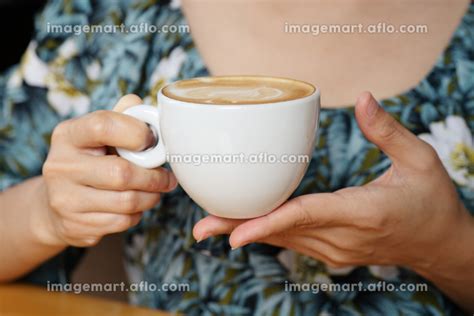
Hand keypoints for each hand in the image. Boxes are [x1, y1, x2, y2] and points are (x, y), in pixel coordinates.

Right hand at [41, 95, 176, 246]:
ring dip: (151, 197)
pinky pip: (121, 222)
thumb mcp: (96, 135)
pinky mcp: (75, 225)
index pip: (103, 126)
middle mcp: (60, 166)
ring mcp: (64, 199)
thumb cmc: (89, 161)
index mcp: (68, 135)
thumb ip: (119, 118)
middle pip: (121, 173)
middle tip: (167, 178)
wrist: (56, 203)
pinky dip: (137, 214)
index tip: (152, 141)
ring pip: (126, 202)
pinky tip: (134, 206)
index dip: (137, 133)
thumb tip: (137, 102)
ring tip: (155, 191)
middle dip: (154, 177)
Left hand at [193, 92, 473, 271]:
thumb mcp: (421, 161)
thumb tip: (362, 99)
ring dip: (247, 231)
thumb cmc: (431, 201)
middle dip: (240, 229)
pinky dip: (267, 232)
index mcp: (364, 213)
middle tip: (201, 228)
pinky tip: (243, 225)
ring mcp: (336, 250)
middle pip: (284, 232)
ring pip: (284, 240)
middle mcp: (344, 238)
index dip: (268, 222)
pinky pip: (293, 241)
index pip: (308, 216)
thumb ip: (388, 131)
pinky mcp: (332, 251)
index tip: (235, 233)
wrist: (439, 244)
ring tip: (210, 225)